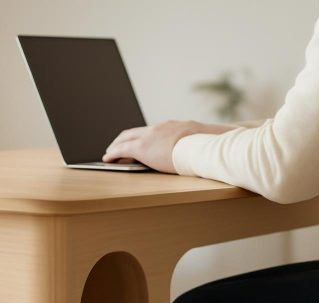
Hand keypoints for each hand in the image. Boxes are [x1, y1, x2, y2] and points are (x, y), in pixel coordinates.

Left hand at [102, 120, 236, 171]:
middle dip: (123, 139)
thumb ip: (199, 145)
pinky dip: (113, 154)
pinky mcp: (142, 147)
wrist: (206, 146)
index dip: (142, 136)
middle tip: (116, 146)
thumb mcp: (205, 144)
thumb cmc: (211, 148)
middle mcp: (160, 127)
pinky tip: (107, 159)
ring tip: (109, 154)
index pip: (152, 130)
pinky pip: (121, 150)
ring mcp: (150, 136)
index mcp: (174, 126)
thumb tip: (208, 151)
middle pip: (134, 131)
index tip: (138, 141)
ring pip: (125, 138)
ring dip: (115, 146)